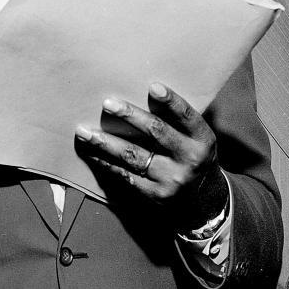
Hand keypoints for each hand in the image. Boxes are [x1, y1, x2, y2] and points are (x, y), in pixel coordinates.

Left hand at [74, 82, 227, 231]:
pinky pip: (125, 175)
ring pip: (133, 155)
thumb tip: (146, 90)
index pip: (186, 116)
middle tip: (107, 103)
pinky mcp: (155, 194)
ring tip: (84, 132)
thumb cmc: (193, 156)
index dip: (171, 101)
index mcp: (202, 138)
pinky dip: (105, 162)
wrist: (205, 202)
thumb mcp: (196, 137)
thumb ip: (177, 119)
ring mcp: (172, 178)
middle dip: (129, 115)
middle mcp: (189, 158)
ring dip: (105, 142)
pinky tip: (91, 153)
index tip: (153, 87)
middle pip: (156, 132)